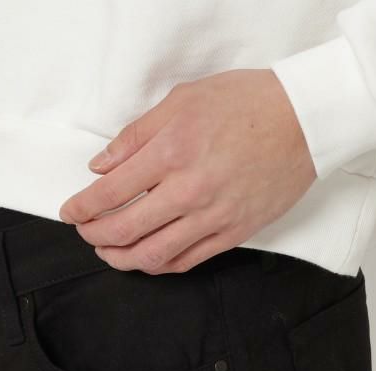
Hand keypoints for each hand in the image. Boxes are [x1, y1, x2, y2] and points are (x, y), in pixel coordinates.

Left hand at [59, 69, 316, 273]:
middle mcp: (188, 190)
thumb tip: (100, 166)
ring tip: (108, 252)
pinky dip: (159, 266)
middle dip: (94, 236)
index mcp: (171, 152)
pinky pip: (187, 261)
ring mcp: (213, 217)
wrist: (305, 121)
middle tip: (84, 232)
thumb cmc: (246, 104)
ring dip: (120, 259)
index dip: (81, 208)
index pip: (109, 193)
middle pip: (124, 229)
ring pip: (153, 255)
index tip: (70, 212)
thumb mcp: (183, 100)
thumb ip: (135, 136)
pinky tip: (146, 259)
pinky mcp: (233, 233)